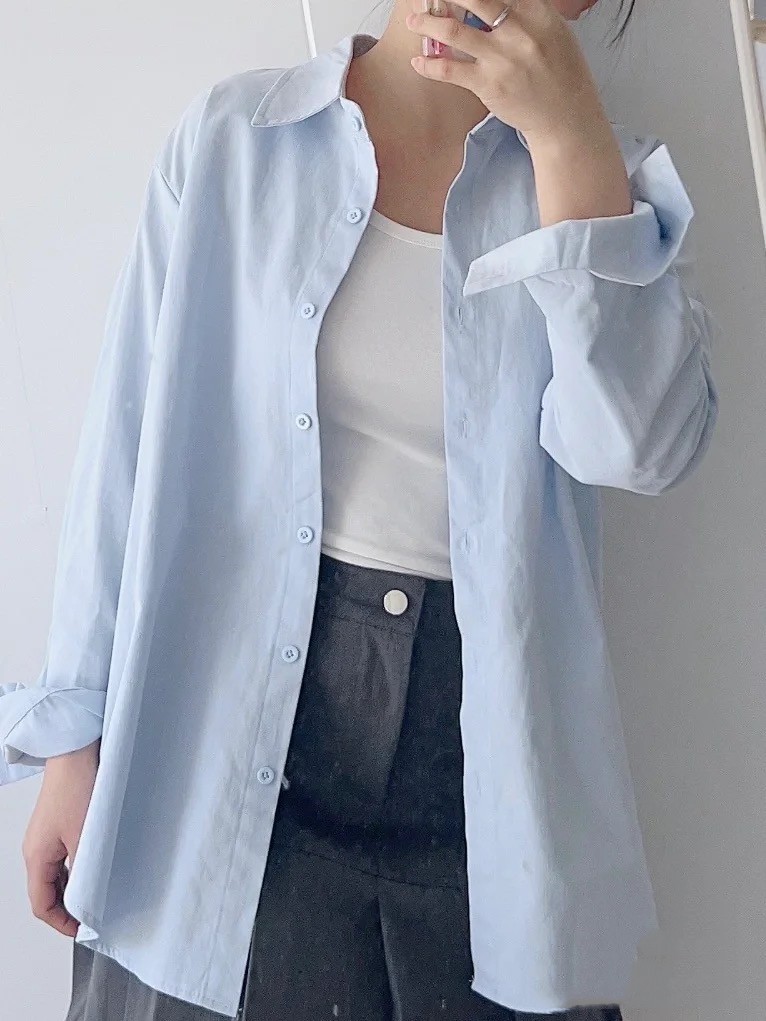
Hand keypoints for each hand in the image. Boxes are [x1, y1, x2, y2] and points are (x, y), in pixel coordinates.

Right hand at [21, 740, 99, 936]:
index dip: (61, 922)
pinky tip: (92, 870)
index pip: (41, 904)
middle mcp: (36, 849)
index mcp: (36, 857)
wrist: (76, 753)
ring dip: (71, 889)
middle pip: (45, 892)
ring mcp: (45, 837)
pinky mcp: (57, 825)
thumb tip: (87, 899)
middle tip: (92, 918)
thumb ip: (83, 871)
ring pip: (54, 876)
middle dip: (66, 909)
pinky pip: (61, 859)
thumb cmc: (77, 788)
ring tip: (95, 897)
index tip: (82, 930)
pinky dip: (74, 871)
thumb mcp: (84, 837)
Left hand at [405, 0, 610, 146]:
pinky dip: (429, 65)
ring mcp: (501, 58)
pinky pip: (449, 70)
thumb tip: (501, 3)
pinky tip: (418, 62)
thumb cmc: (559, 73)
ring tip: (414, 22)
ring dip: (428, 24)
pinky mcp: (488, 84)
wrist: (564, 115)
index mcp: (537, 11)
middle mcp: (518, 30)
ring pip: (453, 31)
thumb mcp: (552, 29)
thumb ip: (527, 10)